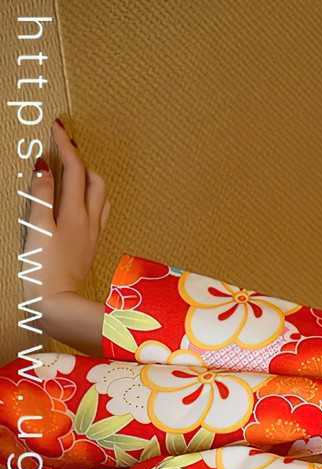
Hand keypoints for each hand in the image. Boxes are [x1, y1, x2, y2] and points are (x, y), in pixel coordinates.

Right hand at [26, 117, 110, 304]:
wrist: (59, 306)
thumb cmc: (43, 268)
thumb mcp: (37, 227)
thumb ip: (41, 195)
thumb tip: (44, 167)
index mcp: (76, 213)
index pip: (76, 169)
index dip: (66, 145)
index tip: (57, 127)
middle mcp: (90, 223)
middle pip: (96, 181)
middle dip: (81, 162)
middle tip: (62, 151)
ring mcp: (92, 237)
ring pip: (101, 199)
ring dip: (88, 181)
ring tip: (70, 175)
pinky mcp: (89, 249)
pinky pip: (97, 216)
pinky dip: (89, 201)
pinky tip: (77, 204)